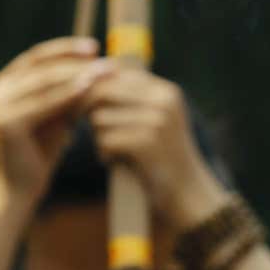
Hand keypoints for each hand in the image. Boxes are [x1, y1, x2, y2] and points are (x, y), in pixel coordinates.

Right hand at [0, 37, 109, 201]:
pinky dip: (66, 95)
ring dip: (76, 75)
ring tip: (104, 73)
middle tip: (106, 61)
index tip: (95, 46)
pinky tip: (87, 90)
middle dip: (76, 62)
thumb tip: (99, 66)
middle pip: (42, 66)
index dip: (66, 49)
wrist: (21, 188)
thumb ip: (69, 91)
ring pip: (43, 83)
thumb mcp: (58, 114)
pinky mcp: (6, 122)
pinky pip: (42, 104)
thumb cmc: (43, 150)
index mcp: (6, 83)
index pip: (38, 57)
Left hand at [85, 69, 228, 230]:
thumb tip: (89, 74)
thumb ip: (131, 97)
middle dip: (86, 109)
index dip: (91, 89)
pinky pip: (104, 140)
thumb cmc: (163, 157)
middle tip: (80, 125)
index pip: (114, 74)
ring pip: (100, 118)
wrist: (189, 194)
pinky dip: (104, 154)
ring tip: (111, 151)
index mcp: (166, 91)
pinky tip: (113, 161)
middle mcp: (163, 101)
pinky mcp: (146, 144)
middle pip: (102, 92)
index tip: (82, 107)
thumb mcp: (156, 119)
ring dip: (98, 137)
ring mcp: (157, 122)